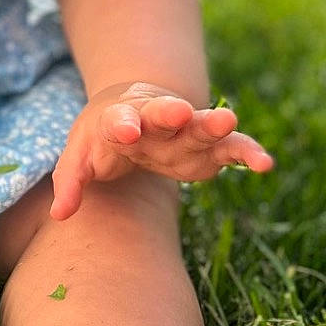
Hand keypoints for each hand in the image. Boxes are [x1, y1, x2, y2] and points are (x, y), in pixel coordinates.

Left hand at [49, 81, 273, 219]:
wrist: (133, 113)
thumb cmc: (101, 139)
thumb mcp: (79, 156)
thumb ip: (71, 182)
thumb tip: (60, 215)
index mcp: (118, 119)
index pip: (118, 120)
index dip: (122, 124)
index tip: (126, 129)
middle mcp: (154, 119)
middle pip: (161, 113)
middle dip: (170, 112)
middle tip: (179, 111)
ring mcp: (183, 130)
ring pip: (200, 124)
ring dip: (213, 124)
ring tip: (229, 121)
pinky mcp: (207, 147)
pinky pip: (230, 147)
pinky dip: (246, 152)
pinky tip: (264, 163)